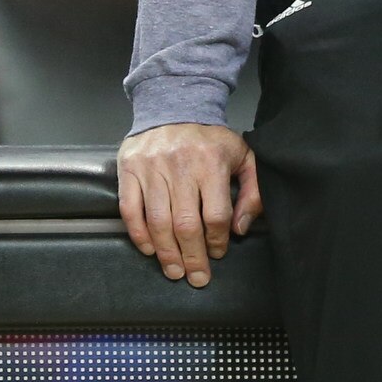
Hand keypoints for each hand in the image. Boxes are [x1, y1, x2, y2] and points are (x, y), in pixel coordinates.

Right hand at [118, 123, 261, 287]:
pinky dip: (138, 234)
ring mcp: (151, 167)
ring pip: (157, 221)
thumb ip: (251, 191)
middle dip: (192, 257)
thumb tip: (240, 228)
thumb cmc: (209, 139)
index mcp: (211, 163)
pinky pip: (130, 209)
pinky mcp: (129, 168)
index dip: (217, 241)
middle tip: (196, 278)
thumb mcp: (242, 157)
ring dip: (166, 253)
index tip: (217, 253)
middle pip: (185, 224)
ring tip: (174, 270)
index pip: (215, 215)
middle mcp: (180, 165)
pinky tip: (150, 249)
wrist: (172, 104)